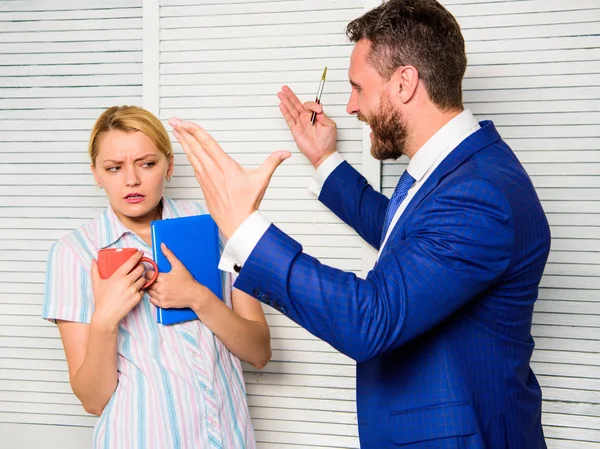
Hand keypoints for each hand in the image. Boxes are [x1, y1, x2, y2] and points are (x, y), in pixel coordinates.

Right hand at [90, 251, 146, 327]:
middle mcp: (127, 282)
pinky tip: (135, 290)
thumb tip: (93, 261)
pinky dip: (140, 289)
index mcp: (118, 276)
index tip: (141, 252)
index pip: (132, 262)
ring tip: (137, 279)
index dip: (138, 255)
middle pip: (141, 269)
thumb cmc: (101, 299)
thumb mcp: (96, 283)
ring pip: (144, 279)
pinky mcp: (137, 298)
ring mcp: (133, 290)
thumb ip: (95, 270)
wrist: (106, 315)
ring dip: (142, 278)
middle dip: (141, 267)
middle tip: (139, 267)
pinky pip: (143, 290)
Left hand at [146, 243, 207, 309]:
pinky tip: (159, 292)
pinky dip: (153, 297)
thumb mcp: (179, 265)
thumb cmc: (187, 280)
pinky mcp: (163, 304)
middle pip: (147, 283)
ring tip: (158, 285)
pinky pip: (152, 300)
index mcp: (163, 278)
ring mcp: (161, 297)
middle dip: (150, 280)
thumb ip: (169, 255)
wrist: (194, 295)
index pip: (147, 274)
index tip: (154, 272)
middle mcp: (160, 288)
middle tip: (156, 279)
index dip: (150, 272)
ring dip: (151, 288)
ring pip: (148, 292)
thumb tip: (162, 245)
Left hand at [169, 118, 289, 238]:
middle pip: (194, 146)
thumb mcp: (261, 179)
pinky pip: (193, 167)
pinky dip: (188, 156)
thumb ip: (273, 162)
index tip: (185, 122)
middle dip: (183, 132)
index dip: (194, 130)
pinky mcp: (203, 185)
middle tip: (174, 121)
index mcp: (224, 165)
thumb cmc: (247, 203)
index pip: (206, 142)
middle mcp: (212, 170)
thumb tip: (285, 153)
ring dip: (183, 142)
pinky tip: (186, 152)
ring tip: (176, 132)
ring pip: (191, 156)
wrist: (236, 223)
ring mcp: (205, 178)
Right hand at [277, 85, 336, 167]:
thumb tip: (318, 108)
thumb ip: (323, 115)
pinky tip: (281, 105)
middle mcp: (307, 119)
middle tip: (285, 88)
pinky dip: (285, 112)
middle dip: (290, 95)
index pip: (310, 105)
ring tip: (280, 93)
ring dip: (286, 101)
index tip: (317, 110)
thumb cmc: (328, 142)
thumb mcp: (329, 125)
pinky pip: (289, 119)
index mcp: (316, 116)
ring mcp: (300, 124)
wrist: (322, 154)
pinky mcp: (295, 130)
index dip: (312, 105)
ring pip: (291, 110)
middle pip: (296, 104)